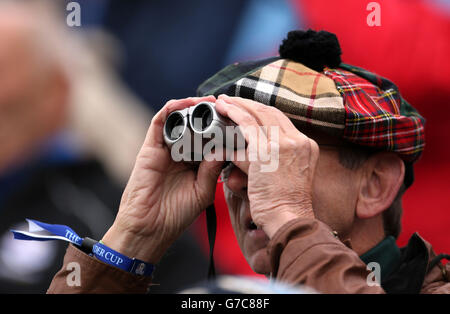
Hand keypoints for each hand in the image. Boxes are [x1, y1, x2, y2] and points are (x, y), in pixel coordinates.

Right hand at [102, 96, 224, 262]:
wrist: (149, 229)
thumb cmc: (176, 215)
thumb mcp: (202, 191)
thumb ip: (213, 170)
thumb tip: (224, 147)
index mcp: (194, 163)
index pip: (210, 139)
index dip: (223, 128)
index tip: (238, 120)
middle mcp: (180, 153)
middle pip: (196, 125)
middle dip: (212, 114)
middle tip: (228, 105)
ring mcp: (164, 149)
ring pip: (180, 119)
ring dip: (195, 107)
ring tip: (212, 102)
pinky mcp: (150, 147)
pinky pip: (160, 121)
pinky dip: (173, 109)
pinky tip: (188, 104)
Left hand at [215, 95, 318, 237]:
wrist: (290, 219)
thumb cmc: (284, 207)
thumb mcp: (284, 179)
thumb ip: (268, 162)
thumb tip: (239, 153)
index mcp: (307, 146)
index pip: (282, 122)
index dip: (263, 113)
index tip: (249, 109)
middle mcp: (298, 141)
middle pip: (271, 113)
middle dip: (250, 105)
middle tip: (232, 100)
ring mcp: (284, 144)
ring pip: (258, 115)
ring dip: (239, 106)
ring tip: (223, 101)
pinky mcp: (266, 151)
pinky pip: (246, 125)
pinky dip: (234, 114)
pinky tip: (223, 108)